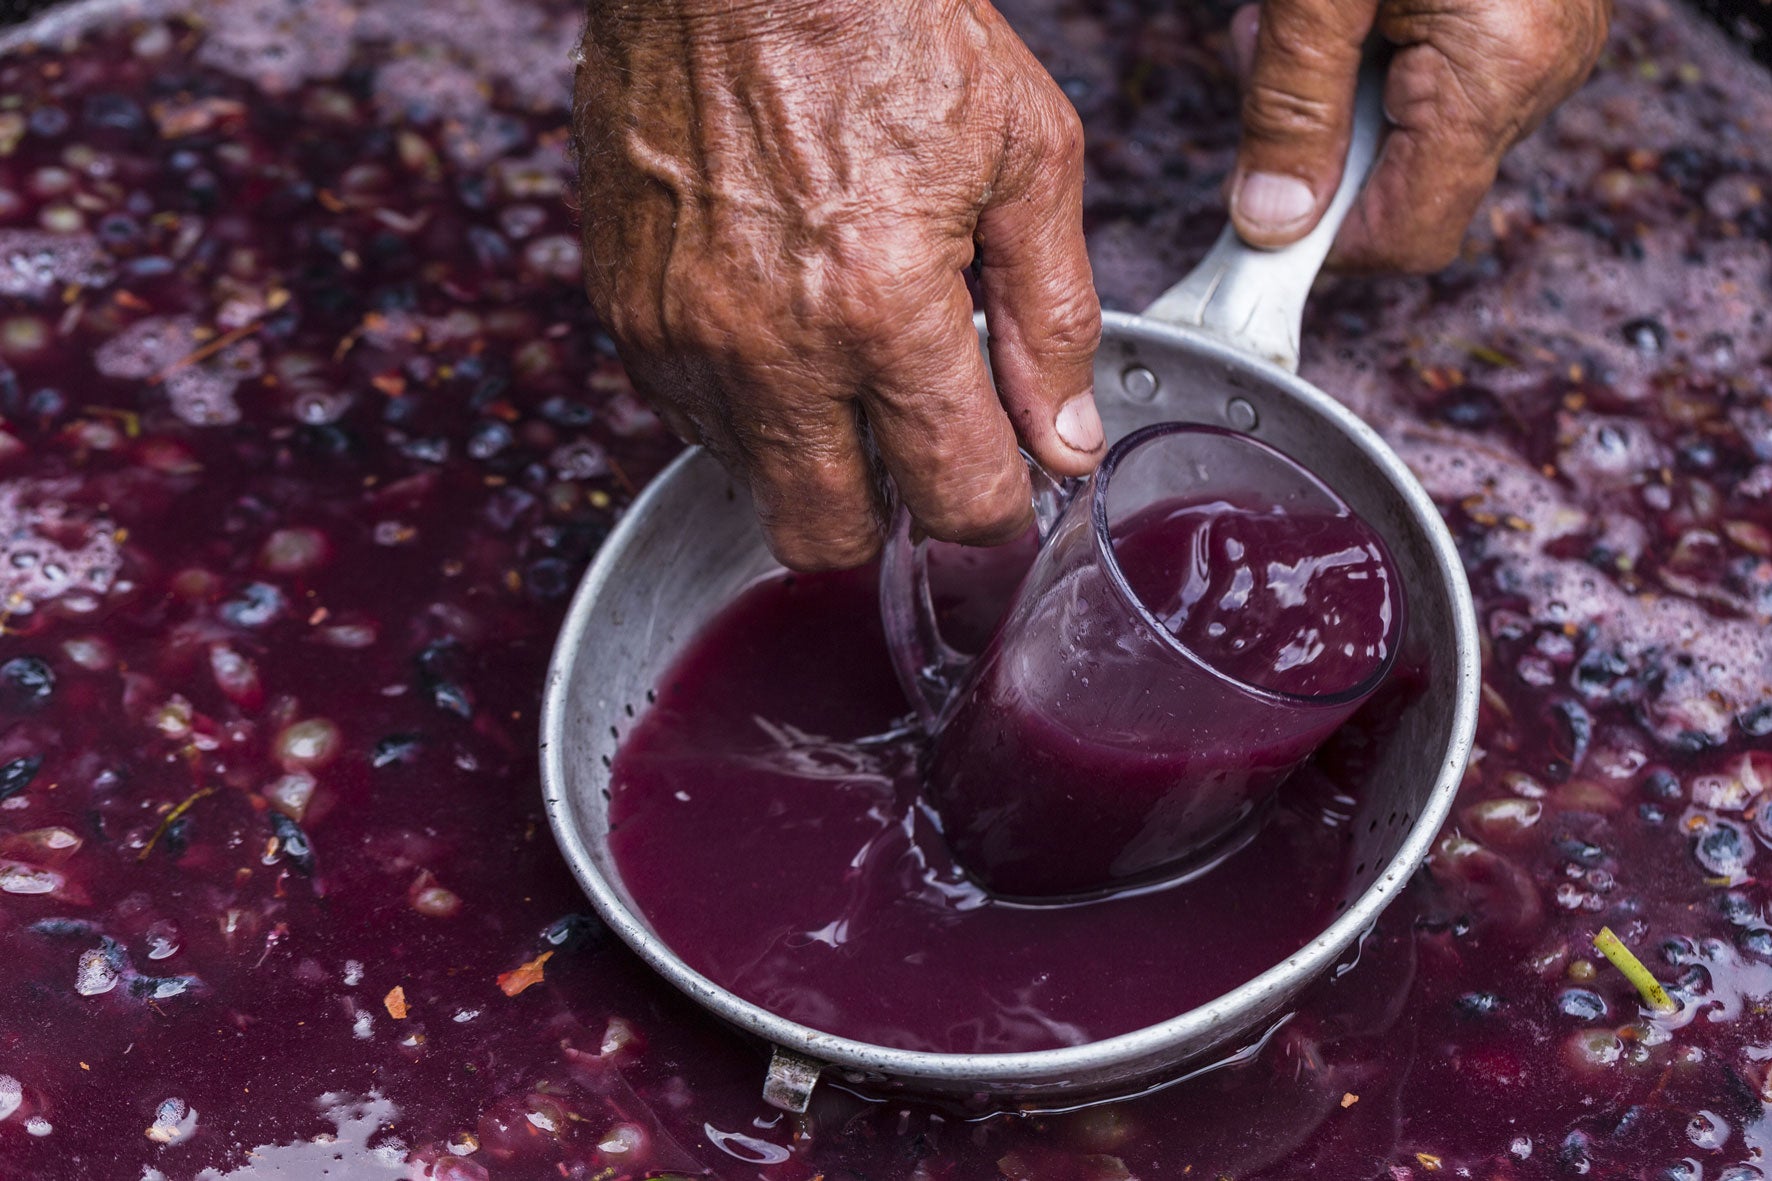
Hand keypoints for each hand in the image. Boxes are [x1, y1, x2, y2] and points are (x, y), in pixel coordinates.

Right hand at [573, 0, 1103, 570]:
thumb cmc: (884, 25)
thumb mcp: (1025, 156)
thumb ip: (1052, 318)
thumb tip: (1065, 440)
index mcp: (883, 307)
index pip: (951, 492)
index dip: (994, 512)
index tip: (1002, 494)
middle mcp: (770, 344)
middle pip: (826, 537)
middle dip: (886, 519)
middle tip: (916, 458)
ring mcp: (684, 334)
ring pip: (752, 481)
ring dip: (809, 453)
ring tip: (844, 357)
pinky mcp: (628, 309)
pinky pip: (687, 415)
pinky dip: (743, 401)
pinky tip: (781, 328)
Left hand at [1226, 0, 1611, 270]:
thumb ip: (1289, 110)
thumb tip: (1270, 221)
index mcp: (1494, 74)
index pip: (1407, 237)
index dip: (1324, 246)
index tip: (1254, 222)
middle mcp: (1537, 70)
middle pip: (1406, 182)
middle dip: (1321, 144)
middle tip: (1275, 58)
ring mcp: (1539, 42)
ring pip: (1413, 128)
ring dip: (1337, 91)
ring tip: (1307, 12)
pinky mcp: (1522, 15)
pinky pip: (1434, 73)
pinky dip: (1369, 53)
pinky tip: (1346, 1)